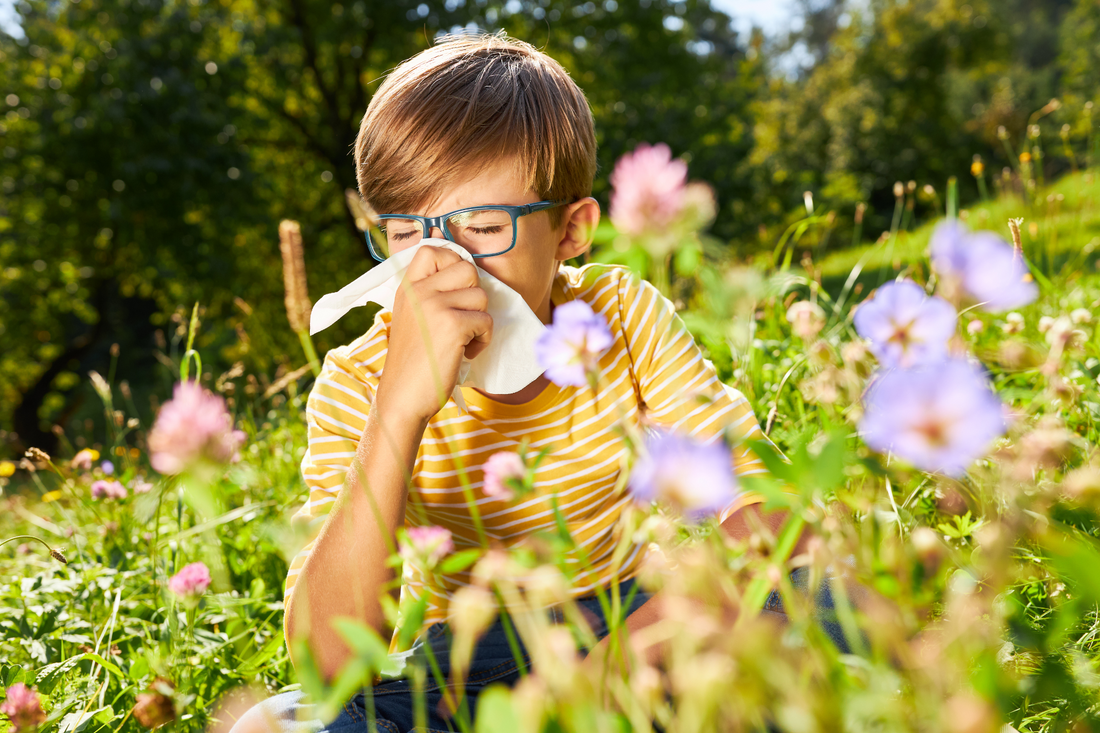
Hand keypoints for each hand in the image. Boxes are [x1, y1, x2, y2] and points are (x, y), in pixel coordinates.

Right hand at [375, 246, 492, 422]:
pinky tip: (463, 353)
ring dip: (479, 322)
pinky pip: (486, 321)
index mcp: (406, 287)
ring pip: (481, 297)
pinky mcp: (453, 326)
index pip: (434, 250)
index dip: (452, 264)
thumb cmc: (412, 361)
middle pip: (467, 270)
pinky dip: (482, 340)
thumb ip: (426, 290)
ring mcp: (435, 306)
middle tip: (460, 320)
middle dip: (473, 296)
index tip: (453, 291)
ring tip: (460, 341)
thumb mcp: (410, 315)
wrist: (402, 397)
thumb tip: (454, 255)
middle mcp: (419, 291)